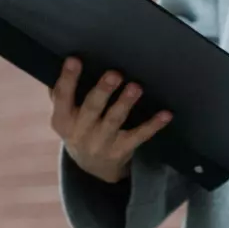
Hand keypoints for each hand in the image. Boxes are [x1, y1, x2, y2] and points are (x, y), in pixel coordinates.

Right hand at [49, 57, 171, 183]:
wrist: (92, 167)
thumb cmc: (80, 127)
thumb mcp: (65, 115)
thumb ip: (62, 93)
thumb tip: (66, 61)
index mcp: (63, 119)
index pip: (62, 97)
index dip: (67, 79)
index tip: (74, 60)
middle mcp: (80, 132)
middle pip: (91, 109)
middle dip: (103, 91)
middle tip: (114, 74)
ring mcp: (102, 143)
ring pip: (114, 121)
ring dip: (125, 103)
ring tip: (136, 87)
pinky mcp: (122, 150)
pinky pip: (139, 136)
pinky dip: (153, 125)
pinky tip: (166, 114)